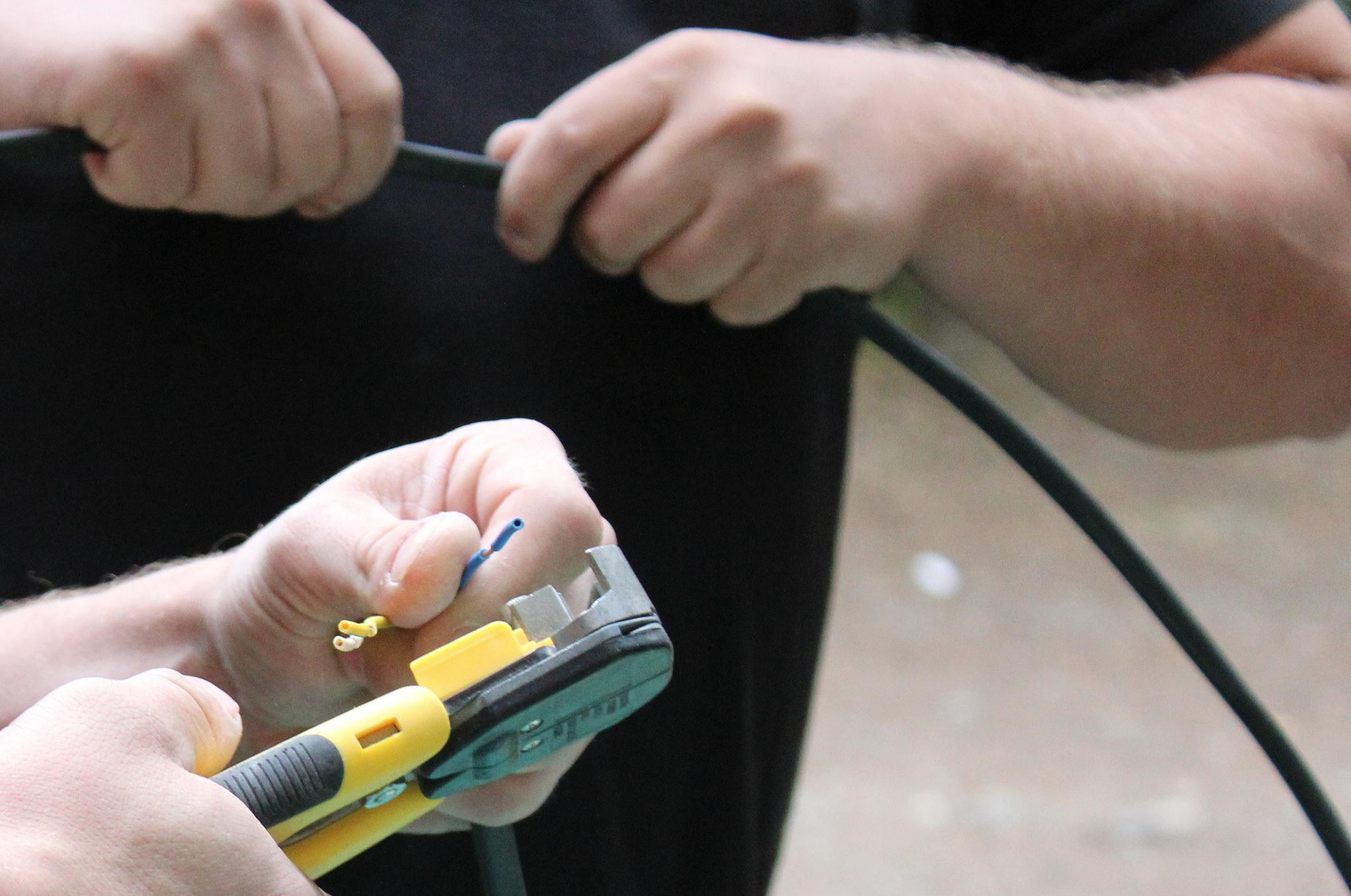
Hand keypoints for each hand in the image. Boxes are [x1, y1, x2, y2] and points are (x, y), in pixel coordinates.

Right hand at [0, 0, 402, 217]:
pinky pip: (163, 185)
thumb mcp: (191, 19)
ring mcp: (204, 36)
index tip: (318, 200)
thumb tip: (320, 173)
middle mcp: (256, 2)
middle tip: (176, 166)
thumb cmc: (67, 21)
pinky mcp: (145, 75)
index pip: (369, 101)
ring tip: (126, 140)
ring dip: (178, 187)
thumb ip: (260, 67)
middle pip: (307, 161)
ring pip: (240, 183)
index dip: (353, 171)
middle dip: (247, 191)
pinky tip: (91, 138)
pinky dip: (123, 184)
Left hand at [203, 420, 609, 828]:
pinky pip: (528, 774)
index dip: (497, 593)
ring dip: (458, 732)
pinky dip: (456, 779)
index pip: (557, 523)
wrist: (263, 672)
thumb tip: (444, 562)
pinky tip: (402, 749)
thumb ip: (370, 552)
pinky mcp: (539, 728)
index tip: (419, 638)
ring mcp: (559, 647)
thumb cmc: (288, 588)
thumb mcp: (303, 553)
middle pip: (574, 626)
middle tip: (384, 679)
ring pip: (559, 712)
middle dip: (470, 676)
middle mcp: (553, 556)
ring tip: (380, 703)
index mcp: (506, 472)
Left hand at [489, 31, 988, 323]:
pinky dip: (739, 295)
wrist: (915, 128)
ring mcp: (776, 181)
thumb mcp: (684, 88)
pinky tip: (772, 249)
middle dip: (612, 249)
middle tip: (652, 227)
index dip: (525, 204)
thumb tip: (501, 153)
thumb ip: (592, 124)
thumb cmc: (769, 111)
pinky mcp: (817, 240)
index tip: (524, 237)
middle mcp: (727, 117)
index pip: (566, 143)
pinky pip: (731, 306)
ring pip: (666, 279)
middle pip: (608, 231)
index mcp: (677, 69)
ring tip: (724, 231)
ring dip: (679, 275)